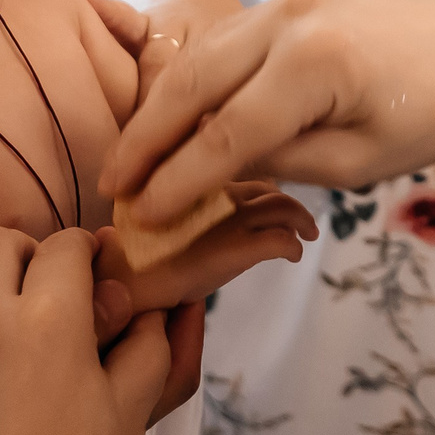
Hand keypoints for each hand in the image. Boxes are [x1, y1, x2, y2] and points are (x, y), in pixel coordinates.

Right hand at [95, 181, 317, 312]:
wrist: (126, 276)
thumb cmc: (140, 246)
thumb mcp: (164, 207)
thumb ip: (188, 192)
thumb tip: (207, 194)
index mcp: (205, 176)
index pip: (247, 159)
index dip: (267, 174)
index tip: (275, 189)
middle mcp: (221, 190)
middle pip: (270, 184)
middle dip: (291, 201)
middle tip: (305, 221)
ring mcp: (230, 218)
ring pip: (283, 208)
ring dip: (302, 222)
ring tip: (308, 235)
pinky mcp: (237, 248)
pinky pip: (280, 241)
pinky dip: (292, 247)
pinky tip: (291, 256)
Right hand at [99, 0, 434, 229]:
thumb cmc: (433, 116)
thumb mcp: (358, 162)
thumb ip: (279, 163)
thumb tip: (212, 170)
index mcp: (314, 66)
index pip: (225, 133)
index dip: (177, 178)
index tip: (140, 213)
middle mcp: (288, 21)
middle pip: (192, 84)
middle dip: (145, 137)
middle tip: (111, 182)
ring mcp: (286, 2)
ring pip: (199, 55)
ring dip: (159, 106)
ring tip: (130, 156)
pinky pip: (224, 41)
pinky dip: (192, 79)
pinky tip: (172, 115)